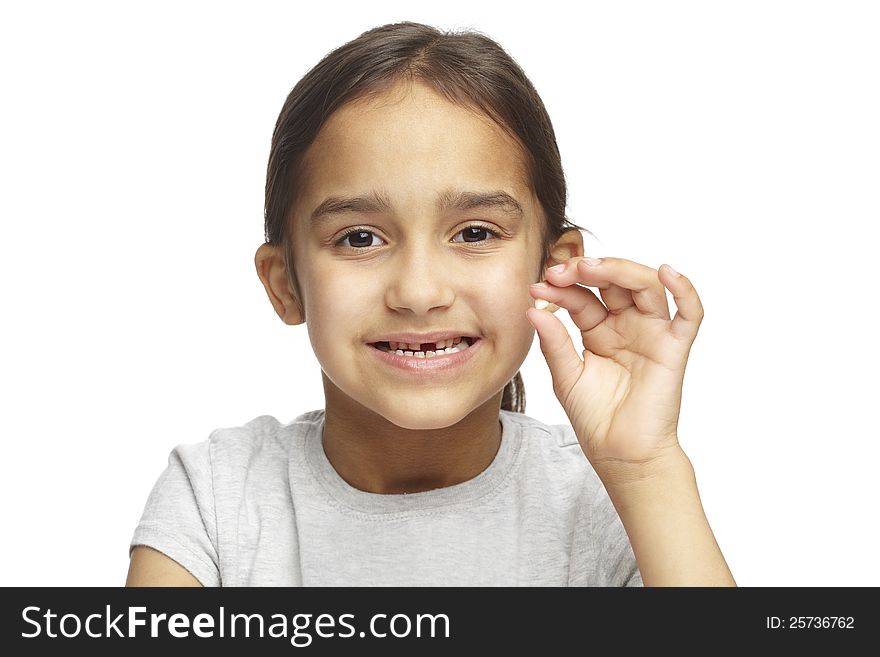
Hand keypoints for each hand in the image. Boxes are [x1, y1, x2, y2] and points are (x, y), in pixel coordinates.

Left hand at [526, 257, 703, 479]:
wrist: (620, 454)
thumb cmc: (595, 418)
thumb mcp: (566, 376)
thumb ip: (554, 343)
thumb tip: (533, 309)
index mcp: (599, 330)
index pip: (582, 297)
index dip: (562, 288)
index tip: (538, 285)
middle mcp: (627, 325)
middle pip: (614, 282)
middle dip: (588, 270)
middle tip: (562, 270)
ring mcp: (652, 333)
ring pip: (647, 286)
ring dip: (621, 270)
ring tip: (591, 268)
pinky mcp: (674, 348)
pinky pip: (689, 314)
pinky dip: (685, 290)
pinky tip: (667, 272)